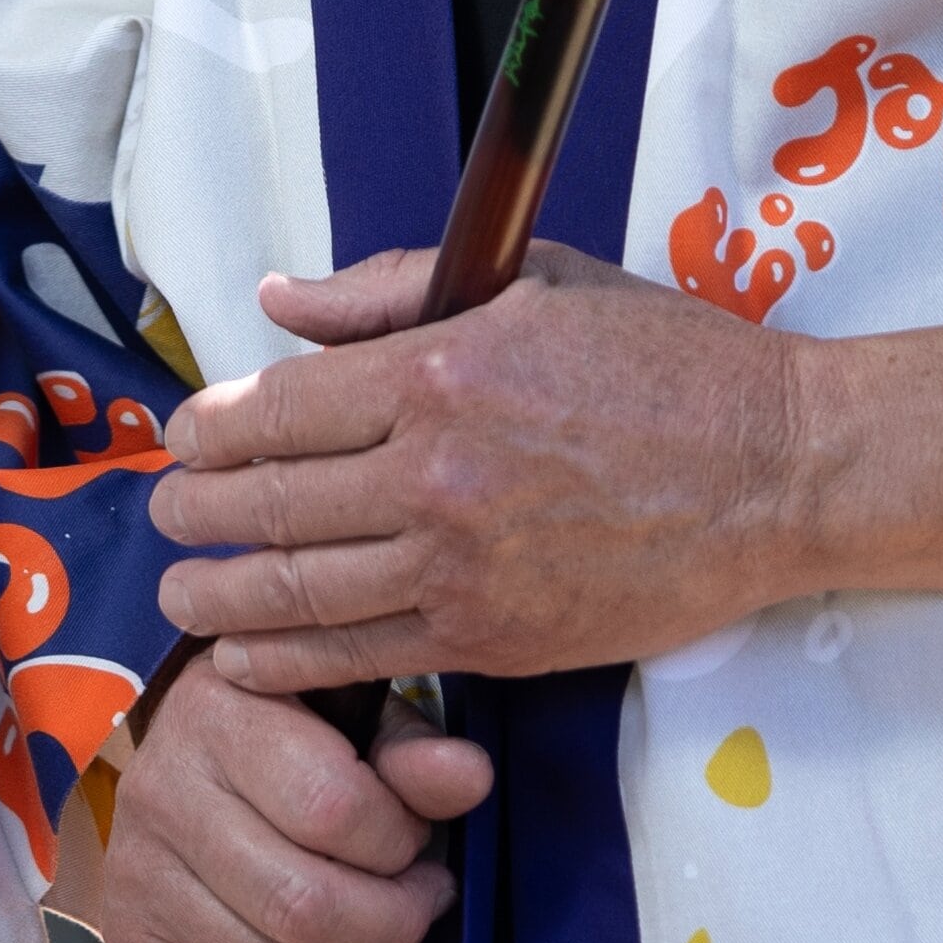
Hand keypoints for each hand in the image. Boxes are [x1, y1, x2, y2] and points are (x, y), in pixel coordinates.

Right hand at [60, 660, 488, 942]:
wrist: (191, 766)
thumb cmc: (294, 738)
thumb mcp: (359, 722)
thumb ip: (414, 753)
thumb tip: (469, 777)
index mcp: (216, 713)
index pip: (331, 808)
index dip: (397, 842)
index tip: (413, 839)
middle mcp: (159, 791)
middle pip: (301, 906)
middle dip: (390, 922)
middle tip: (416, 901)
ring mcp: (134, 872)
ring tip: (378, 931)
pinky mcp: (131, 940)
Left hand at [149, 240, 812, 689]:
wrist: (778, 471)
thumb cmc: (665, 362)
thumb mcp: (534, 282)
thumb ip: (389, 291)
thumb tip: (279, 303)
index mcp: (437, 371)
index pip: (278, 406)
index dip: (211, 427)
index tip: (184, 435)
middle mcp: (434, 475)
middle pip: (269, 504)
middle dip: (195, 512)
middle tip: (163, 514)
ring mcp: (462, 569)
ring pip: (298, 591)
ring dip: (219, 594)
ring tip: (178, 595)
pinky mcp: (496, 640)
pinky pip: (364, 655)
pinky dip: (288, 660)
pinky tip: (247, 657)